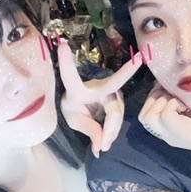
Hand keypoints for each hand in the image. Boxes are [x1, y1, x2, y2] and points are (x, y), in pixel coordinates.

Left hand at [57, 42, 141, 156]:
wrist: (82, 104)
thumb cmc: (74, 107)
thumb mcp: (74, 120)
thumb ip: (89, 130)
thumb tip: (101, 147)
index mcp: (78, 89)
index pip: (70, 76)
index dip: (66, 63)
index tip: (62, 45)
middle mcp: (97, 86)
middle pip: (111, 106)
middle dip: (120, 93)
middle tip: (128, 84)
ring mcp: (110, 91)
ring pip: (116, 116)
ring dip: (110, 132)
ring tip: (102, 146)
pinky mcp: (118, 97)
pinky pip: (118, 118)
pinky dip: (112, 131)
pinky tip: (106, 140)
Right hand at [138, 84, 190, 174]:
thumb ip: (181, 100)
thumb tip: (171, 81)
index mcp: (168, 130)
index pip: (146, 115)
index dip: (153, 98)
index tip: (168, 89)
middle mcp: (166, 134)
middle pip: (142, 117)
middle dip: (153, 98)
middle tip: (172, 93)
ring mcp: (170, 134)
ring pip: (147, 117)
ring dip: (161, 101)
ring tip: (178, 100)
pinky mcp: (178, 130)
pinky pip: (164, 113)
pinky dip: (173, 103)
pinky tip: (186, 105)